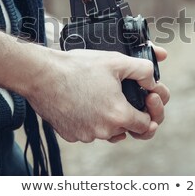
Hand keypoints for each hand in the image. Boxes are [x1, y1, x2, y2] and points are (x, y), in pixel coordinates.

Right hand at [24, 46, 168, 142]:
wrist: (42, 74)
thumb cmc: (78, 67)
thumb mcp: (117, 60)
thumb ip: (143, 70)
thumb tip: (152, 81)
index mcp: (119, 115)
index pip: (146, 125)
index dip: (149, 111)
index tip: (144, 100)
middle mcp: (103, 130)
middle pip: (127, 129)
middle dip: (130, 114)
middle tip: (122, 97)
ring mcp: (85, 135)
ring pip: (107, 131)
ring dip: (110, 118)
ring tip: (103, 95)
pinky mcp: (70, 135)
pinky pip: (88, 130)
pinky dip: (90, 119)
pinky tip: (85, 100)